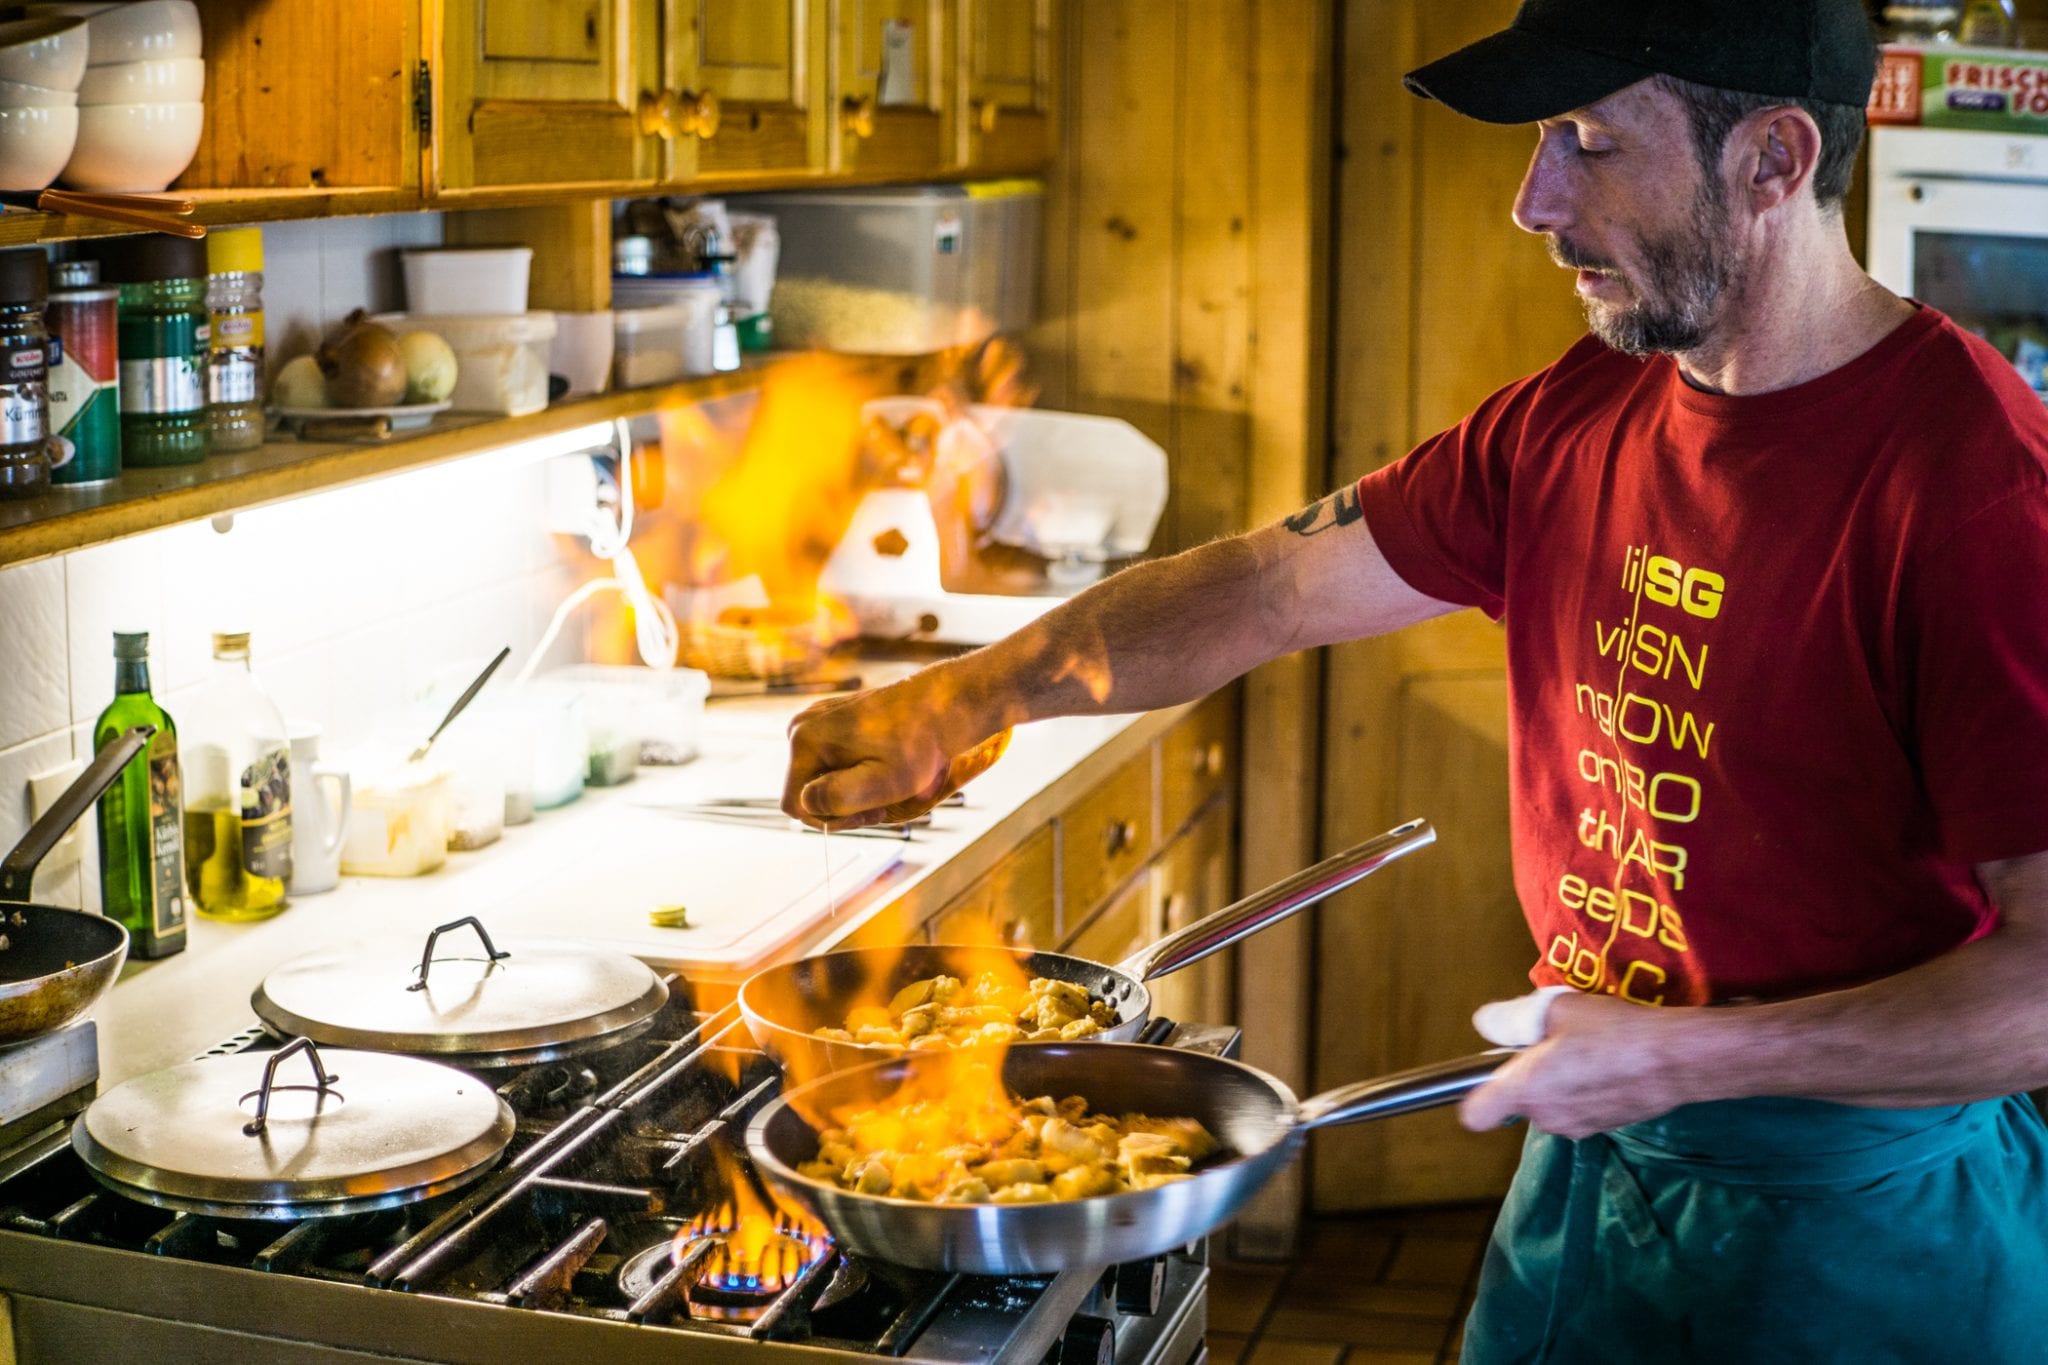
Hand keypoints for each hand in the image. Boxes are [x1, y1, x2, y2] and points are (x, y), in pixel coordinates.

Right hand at [781, 669, 985, 828]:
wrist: (942, 706)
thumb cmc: (917, 746)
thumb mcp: (883, 782)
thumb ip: (839, 796)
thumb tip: (804, 802)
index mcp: (804, 740)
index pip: (794, 805)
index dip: (830, 819)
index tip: (869, 812)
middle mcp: (800, 726)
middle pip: (806, 791)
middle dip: (841, 805)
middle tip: (881, 802)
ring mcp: (816, 720)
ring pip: (820, 778)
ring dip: (849, 792)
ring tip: (885, 785)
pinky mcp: (831, 720)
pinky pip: (830, 762)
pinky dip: (853, 773)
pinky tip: (880, 770)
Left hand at [1458, 993, 1695, 1138]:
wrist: (1676, 1060)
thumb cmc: (1612, 1031)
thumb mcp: (1556, 1009)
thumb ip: (1513, 1019)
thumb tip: (1485, 1022)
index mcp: (1525, 1090)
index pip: (1476, 1114)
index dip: (1476, 1095)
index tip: (1491, 1073)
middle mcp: (1546, 1117)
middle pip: (1519, 1099)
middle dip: (1529, 1073)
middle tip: (1554, 1039)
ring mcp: (1577, 1127)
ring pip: (1551, 1102)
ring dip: (1558, 1080)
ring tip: (1586, 1046)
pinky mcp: (1604, 1128)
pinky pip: (1579, 1107)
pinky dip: (1584, 1088)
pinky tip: (1607, 1062)